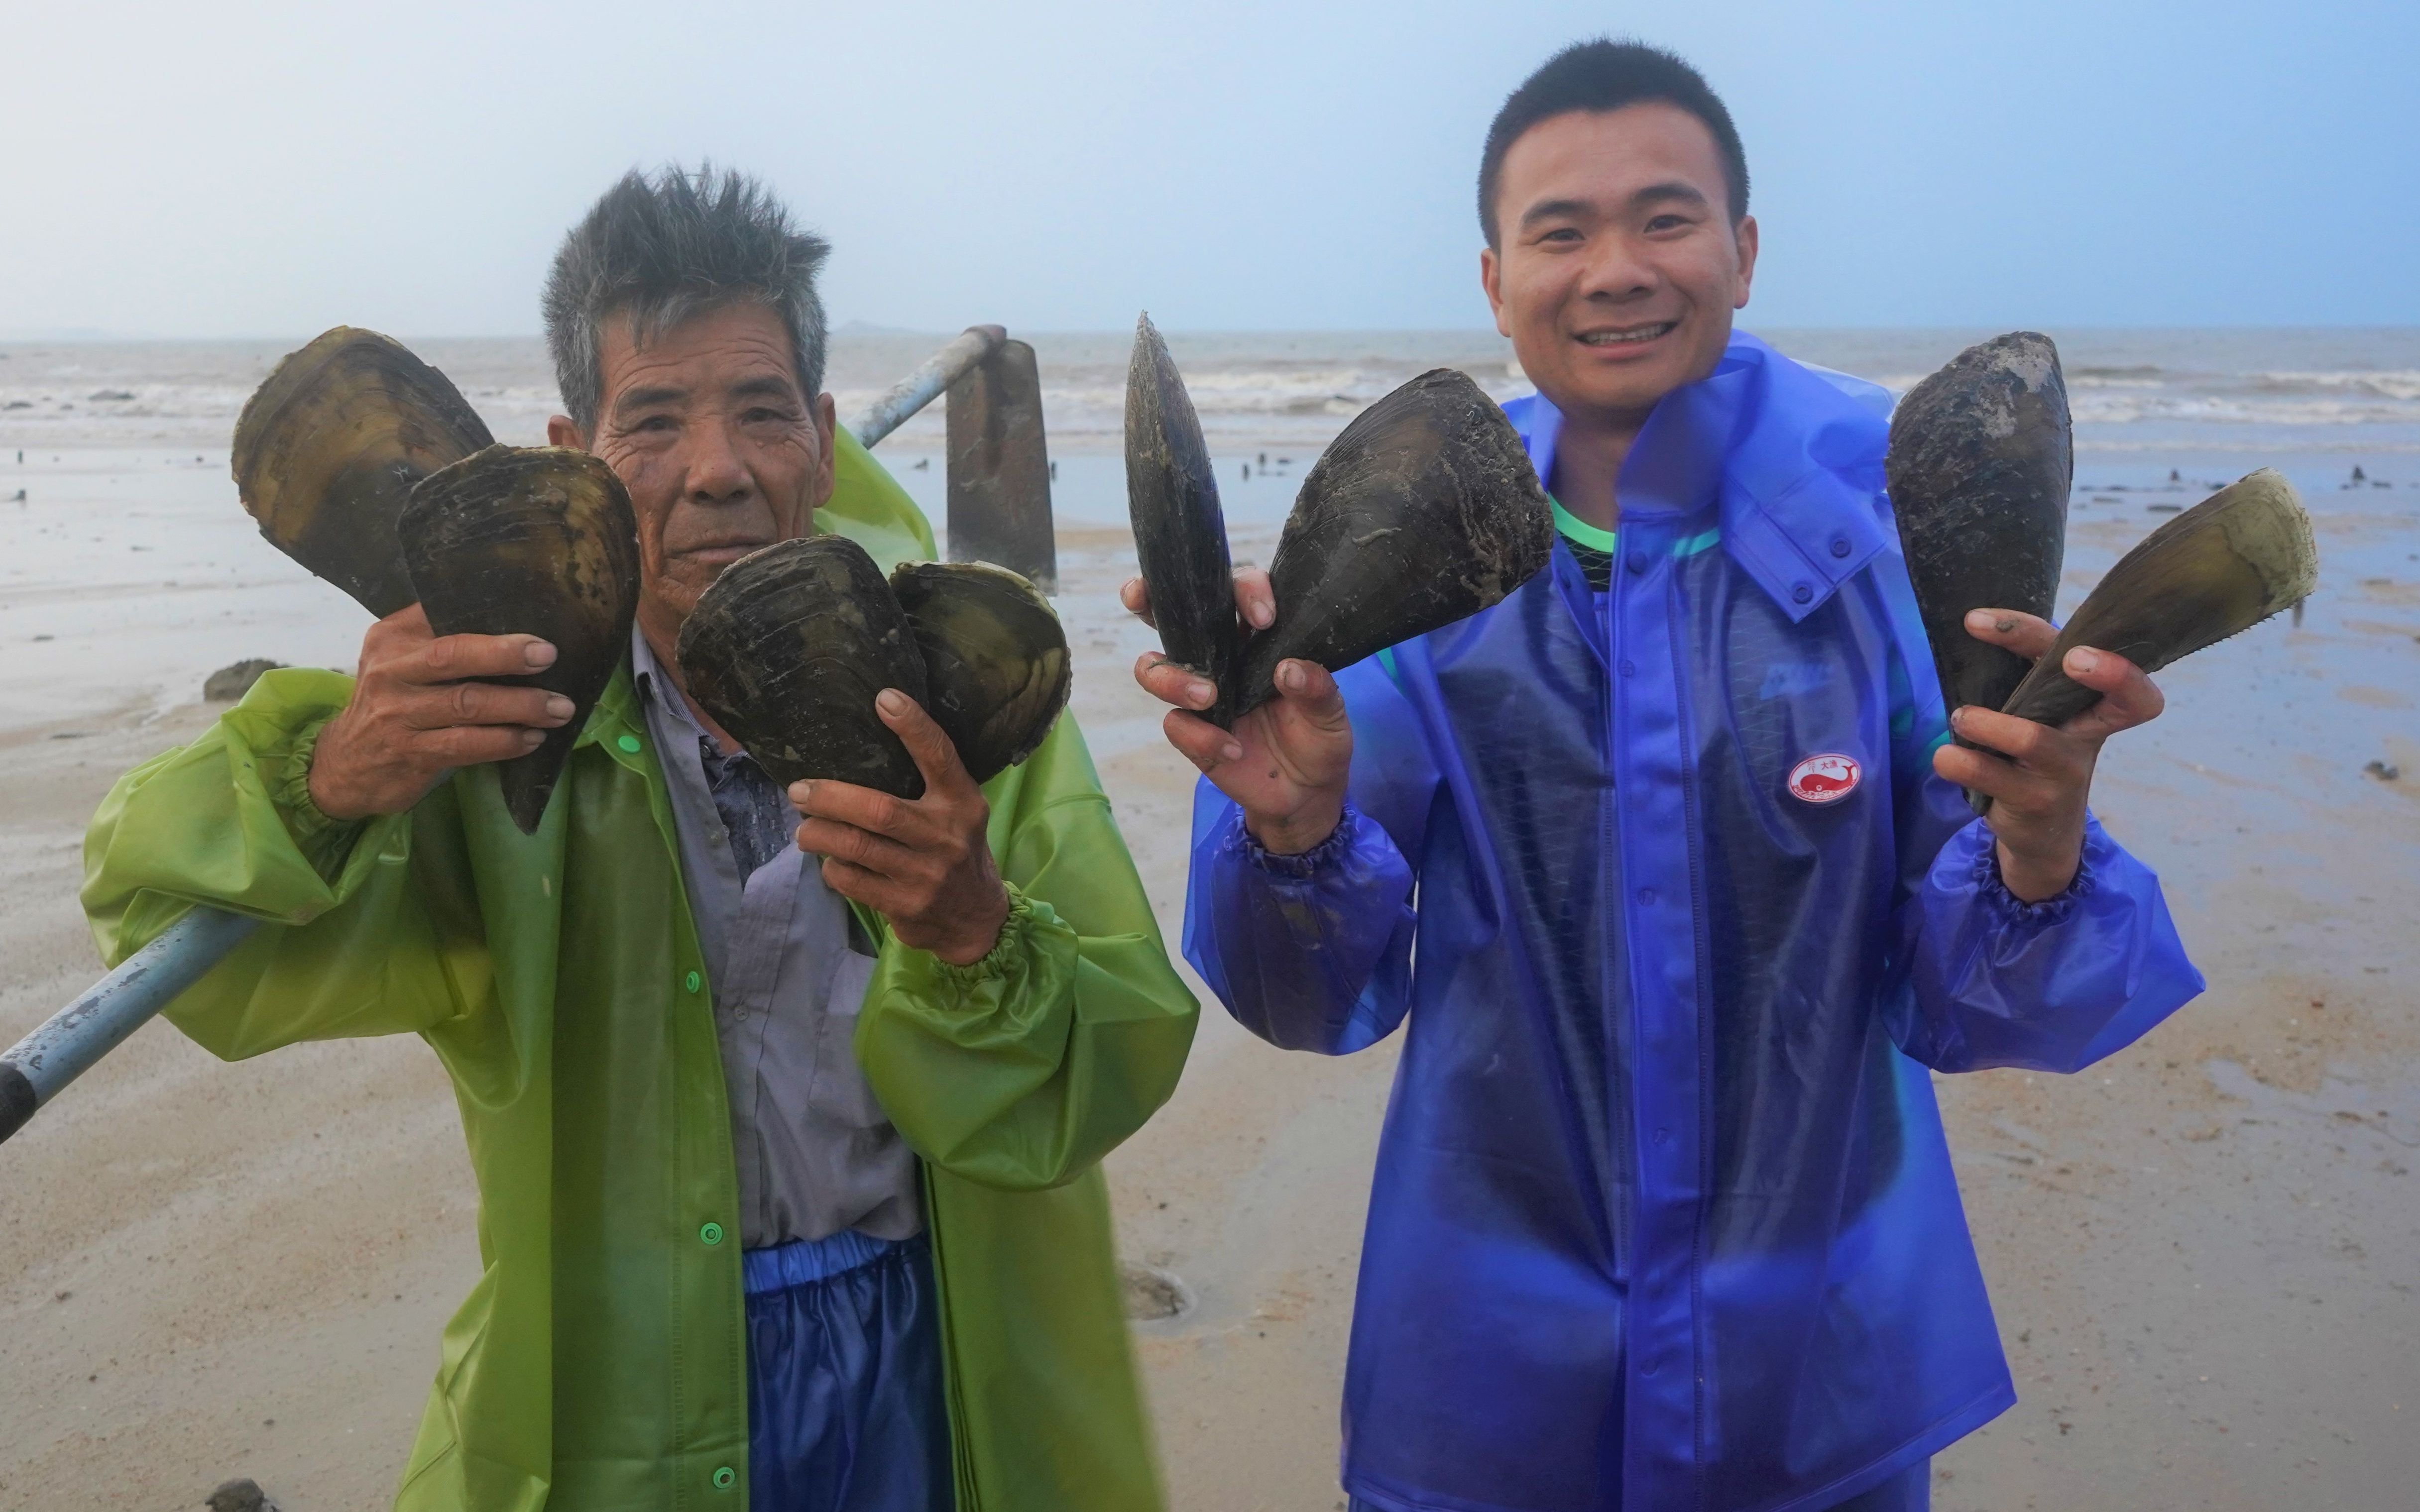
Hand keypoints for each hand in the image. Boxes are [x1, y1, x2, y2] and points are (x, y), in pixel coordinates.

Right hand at [309, 603, 574, 819]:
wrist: (345, 765)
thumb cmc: (392, 703)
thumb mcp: (401, 662)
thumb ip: (440, 639)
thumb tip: (517, 623)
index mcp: (392, 639)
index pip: (440, 614)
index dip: (488, 614)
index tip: (532, 616)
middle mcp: (391, 672)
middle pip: (452, 656)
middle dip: (505, 654)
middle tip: (549, 656)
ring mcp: (397, 715)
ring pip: (467, 704)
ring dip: (521, 706)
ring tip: (558, 708)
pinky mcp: (411, 753)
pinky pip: (467, 745)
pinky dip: (505, 741)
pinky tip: (531, 739)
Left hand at [790, 689, 1010, 966]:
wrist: (975, 920)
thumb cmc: (954, 851)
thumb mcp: (956, 812)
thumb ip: (927, 785)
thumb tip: (861, 746)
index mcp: (962, 803)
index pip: (940, 757)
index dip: (914, 726)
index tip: (884, 698)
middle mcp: (947, 836)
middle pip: (879, 809)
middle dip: (830, 798)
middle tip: (799, 791)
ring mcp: (926, 874)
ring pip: (856, 847)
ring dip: (819, 835)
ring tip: (804, 829)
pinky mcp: (906, 906)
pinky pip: (852, 880)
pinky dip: (833, 868)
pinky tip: (830, 861)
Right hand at [1123, 569, 1353, 854]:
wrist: (1306, 794)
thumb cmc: (1319, 738)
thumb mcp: (1332, 715)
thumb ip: (1318, 690)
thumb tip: (1288, 669)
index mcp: (1257, 637)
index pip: (1237, 592)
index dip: (1243, 590)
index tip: (1263, 617)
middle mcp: (1220, 656)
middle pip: (1172, 614)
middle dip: (1147, 596)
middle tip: (1138, 596)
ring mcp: (1199, 693)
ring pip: (1155, 666)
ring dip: (1172, 677)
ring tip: (1209, 698)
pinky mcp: (1191, 731)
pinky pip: (1175, 723)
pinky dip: (1199, 737)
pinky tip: (1232, 749)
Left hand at [1933, 608, 2165, 901]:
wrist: (2040, 832)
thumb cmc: (2033, 754)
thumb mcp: (2035, 711)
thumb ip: (2024, 673)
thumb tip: (1974, 619)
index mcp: (2094, 708)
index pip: (2123, 676)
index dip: (2114, 662)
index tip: (2076, 649)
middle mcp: (2088, 737)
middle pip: (2125, 703)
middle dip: (2108, 674)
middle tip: (2070, 658)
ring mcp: (2065, 773)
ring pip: (2034, 739)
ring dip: (1989, 722)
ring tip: (1959, 717)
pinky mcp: (2033, 802)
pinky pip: (1993, 776)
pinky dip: (1961, 762)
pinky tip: (1945, 757)